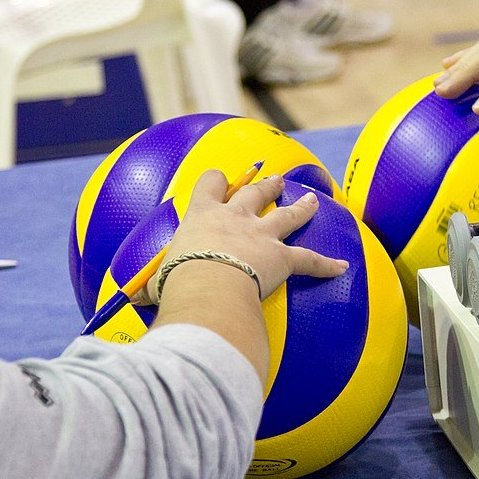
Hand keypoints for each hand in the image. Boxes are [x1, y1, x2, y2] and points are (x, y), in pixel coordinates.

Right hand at [151, 171, 346, 302]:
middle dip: (267, 185)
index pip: (209, 186)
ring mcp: (262, 235)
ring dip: (302, 208)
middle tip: (276, 179)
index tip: (219, 179)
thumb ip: (153, 284)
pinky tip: (342, 267)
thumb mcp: (158, 277)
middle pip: (255, 193)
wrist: (207, 286)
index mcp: (203, 216)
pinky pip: (311, 260)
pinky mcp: (283, 257)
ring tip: (311, 201)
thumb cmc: (178, 282)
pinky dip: (327, 265)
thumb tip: (136, 299)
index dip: (216, 181)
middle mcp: (236, 218)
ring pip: (288, 215)